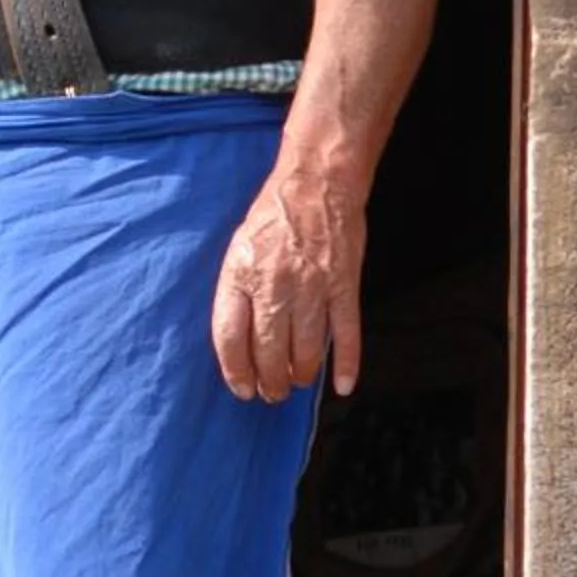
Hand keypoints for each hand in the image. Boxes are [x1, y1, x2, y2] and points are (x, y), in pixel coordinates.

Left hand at [210, 166, 363, 403]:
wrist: (317, 183)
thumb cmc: (273, 217)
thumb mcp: (238, 250)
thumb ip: (235, 292)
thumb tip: (237, 340)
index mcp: (241, 276)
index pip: (230, 338)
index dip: (236, 371)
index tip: (242, 388)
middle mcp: (274, 286)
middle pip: (268, 351)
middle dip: (270, 382)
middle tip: (272, 393)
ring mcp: (312, 287)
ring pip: (306, 350)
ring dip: (301, 375)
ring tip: (297, 383)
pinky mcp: (344, 285)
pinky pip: (346, 333)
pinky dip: (346, 363)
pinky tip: (342, 385)